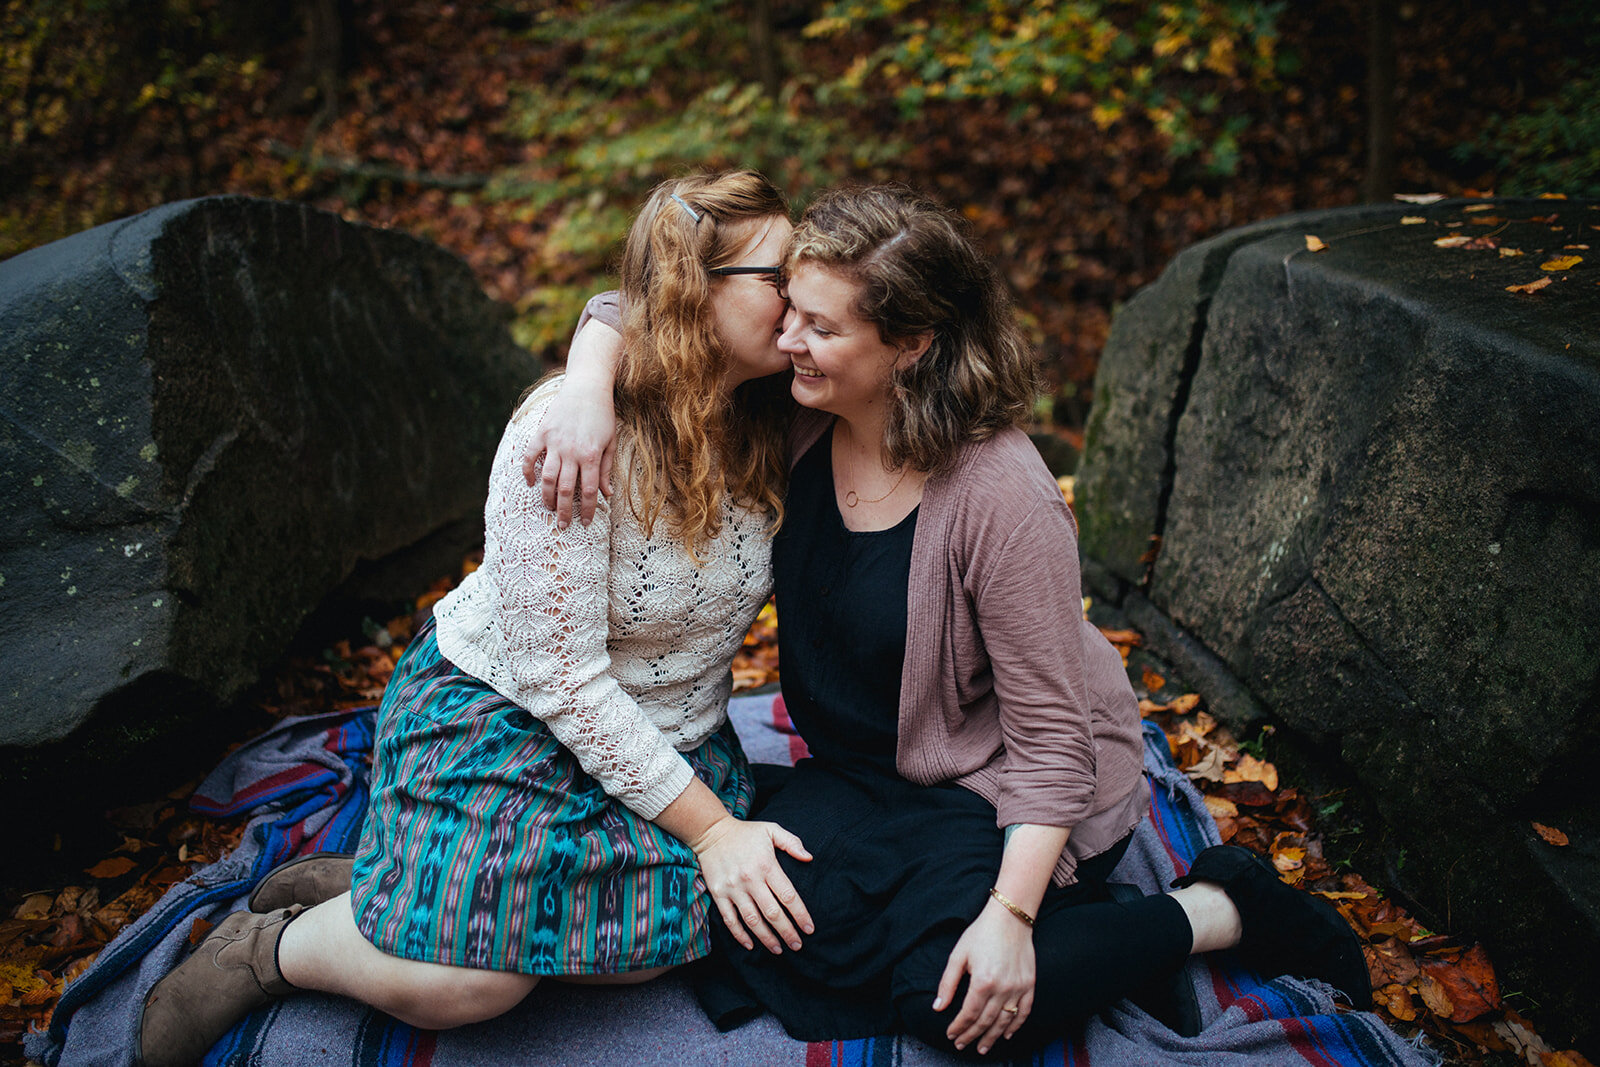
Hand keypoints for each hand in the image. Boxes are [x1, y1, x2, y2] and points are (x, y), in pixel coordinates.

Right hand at [521, 380, 615, 527]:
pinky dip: (528, 471)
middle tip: (563, 526)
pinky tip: (531, 483)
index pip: (588, 491)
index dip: (586, 510)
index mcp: (590, 455)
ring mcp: (554, 442)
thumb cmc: (602, 416)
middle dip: (563, 511)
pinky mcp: (542, 432)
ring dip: (546, 497)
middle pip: (565, 489)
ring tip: (548, 508)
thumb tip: (606, 494)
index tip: (585, 523)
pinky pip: (530, 456)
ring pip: (547, 477)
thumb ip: (606, 469)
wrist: (587, 387)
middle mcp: (571, 451)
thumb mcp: (610, 442)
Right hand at [690, 816, 813, 954]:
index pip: (788, 896)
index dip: (800, 914)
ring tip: (778, 949)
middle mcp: (750, 879)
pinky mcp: (718, 894)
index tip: (809, 928)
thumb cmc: (746, 833)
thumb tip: (809, 858)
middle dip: (787, 932)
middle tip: (797, 946)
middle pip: (772, 912)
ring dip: (766, 938)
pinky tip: (750, 944)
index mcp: (766, 865)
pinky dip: (739, 934)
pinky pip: (730, 919)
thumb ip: (792, 843)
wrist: (711, 832)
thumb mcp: (771, 830)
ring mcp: (733, 888)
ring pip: (752, 920)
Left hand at [933, 899, 1035, 1054]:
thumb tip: (938, 1008)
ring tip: (982, 1048)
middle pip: (985, 1021)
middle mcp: (1002, 988)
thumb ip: (947, 984)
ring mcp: (1018, 988)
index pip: (969, 1014)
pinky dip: (1016, 1025)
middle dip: (972, 1036)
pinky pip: (1024, 1011)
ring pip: (1004, 1021)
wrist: (1010, 918)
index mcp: (982, 982)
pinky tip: (1007, 1034)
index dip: (959, 1027)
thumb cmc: (981, 933)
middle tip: (962, 1045)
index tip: (951, 1034)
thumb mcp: (958, 955)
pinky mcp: (1030, 984)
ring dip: (992, 1037)